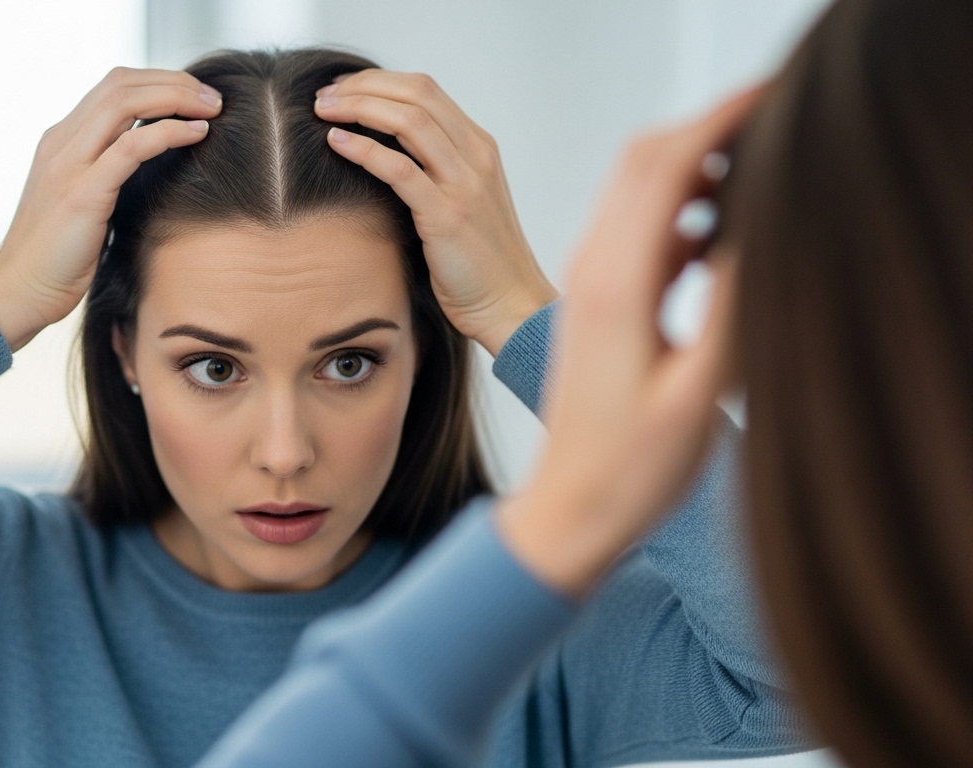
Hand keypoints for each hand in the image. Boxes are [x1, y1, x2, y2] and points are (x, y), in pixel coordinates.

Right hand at [0, 68, 222, 350]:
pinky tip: (197, 133)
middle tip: (212, 97)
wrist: (17, 294)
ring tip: (211, 108)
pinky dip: (170, 132)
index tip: (193, 98)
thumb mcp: (80, 206)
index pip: (112, 87)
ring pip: (125, 102)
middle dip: (172, 81)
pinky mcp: (82, 193)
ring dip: (175, 97)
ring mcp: (68, 165)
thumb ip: (104, 178)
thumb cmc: (54, 261)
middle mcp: (60, 143)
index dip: (157, 82)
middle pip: (121, 83)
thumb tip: (148, 170)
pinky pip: (132, 146)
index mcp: (59, 142)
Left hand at [314, 70, 556, 355]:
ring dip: (359, 108)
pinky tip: (337, 143)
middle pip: (416, 94)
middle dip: (363, 86)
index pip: (425, 90)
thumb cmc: (479, 262)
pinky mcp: (447, 215)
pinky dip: (364, 149)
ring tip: (323, 112)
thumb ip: (435, 170)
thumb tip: (384, 151)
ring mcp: (464, 184)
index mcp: (479, 147)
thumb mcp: (462, 201)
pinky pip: (399, 169)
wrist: (510, 305)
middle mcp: (476, 156)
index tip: (342, 90)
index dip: (378, 82)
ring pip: (409, 121)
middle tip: (324, 96)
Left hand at [498, 87, 761, 596]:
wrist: (570, 510)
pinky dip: (677, 214)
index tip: (767, 101)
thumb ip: (730, 306)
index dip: (716, 121)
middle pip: (643, 163)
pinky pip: (634, 232)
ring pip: (635, 193)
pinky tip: (713, 237)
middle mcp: (594, 273)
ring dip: (691, 169)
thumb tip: (755, 229)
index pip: (663, 168)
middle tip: (766, 121)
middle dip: (704, 129)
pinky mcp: (596, 304)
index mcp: (618, 285)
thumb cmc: (632, 470)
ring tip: (753, 175)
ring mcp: (590, 286)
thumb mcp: (699, 391)